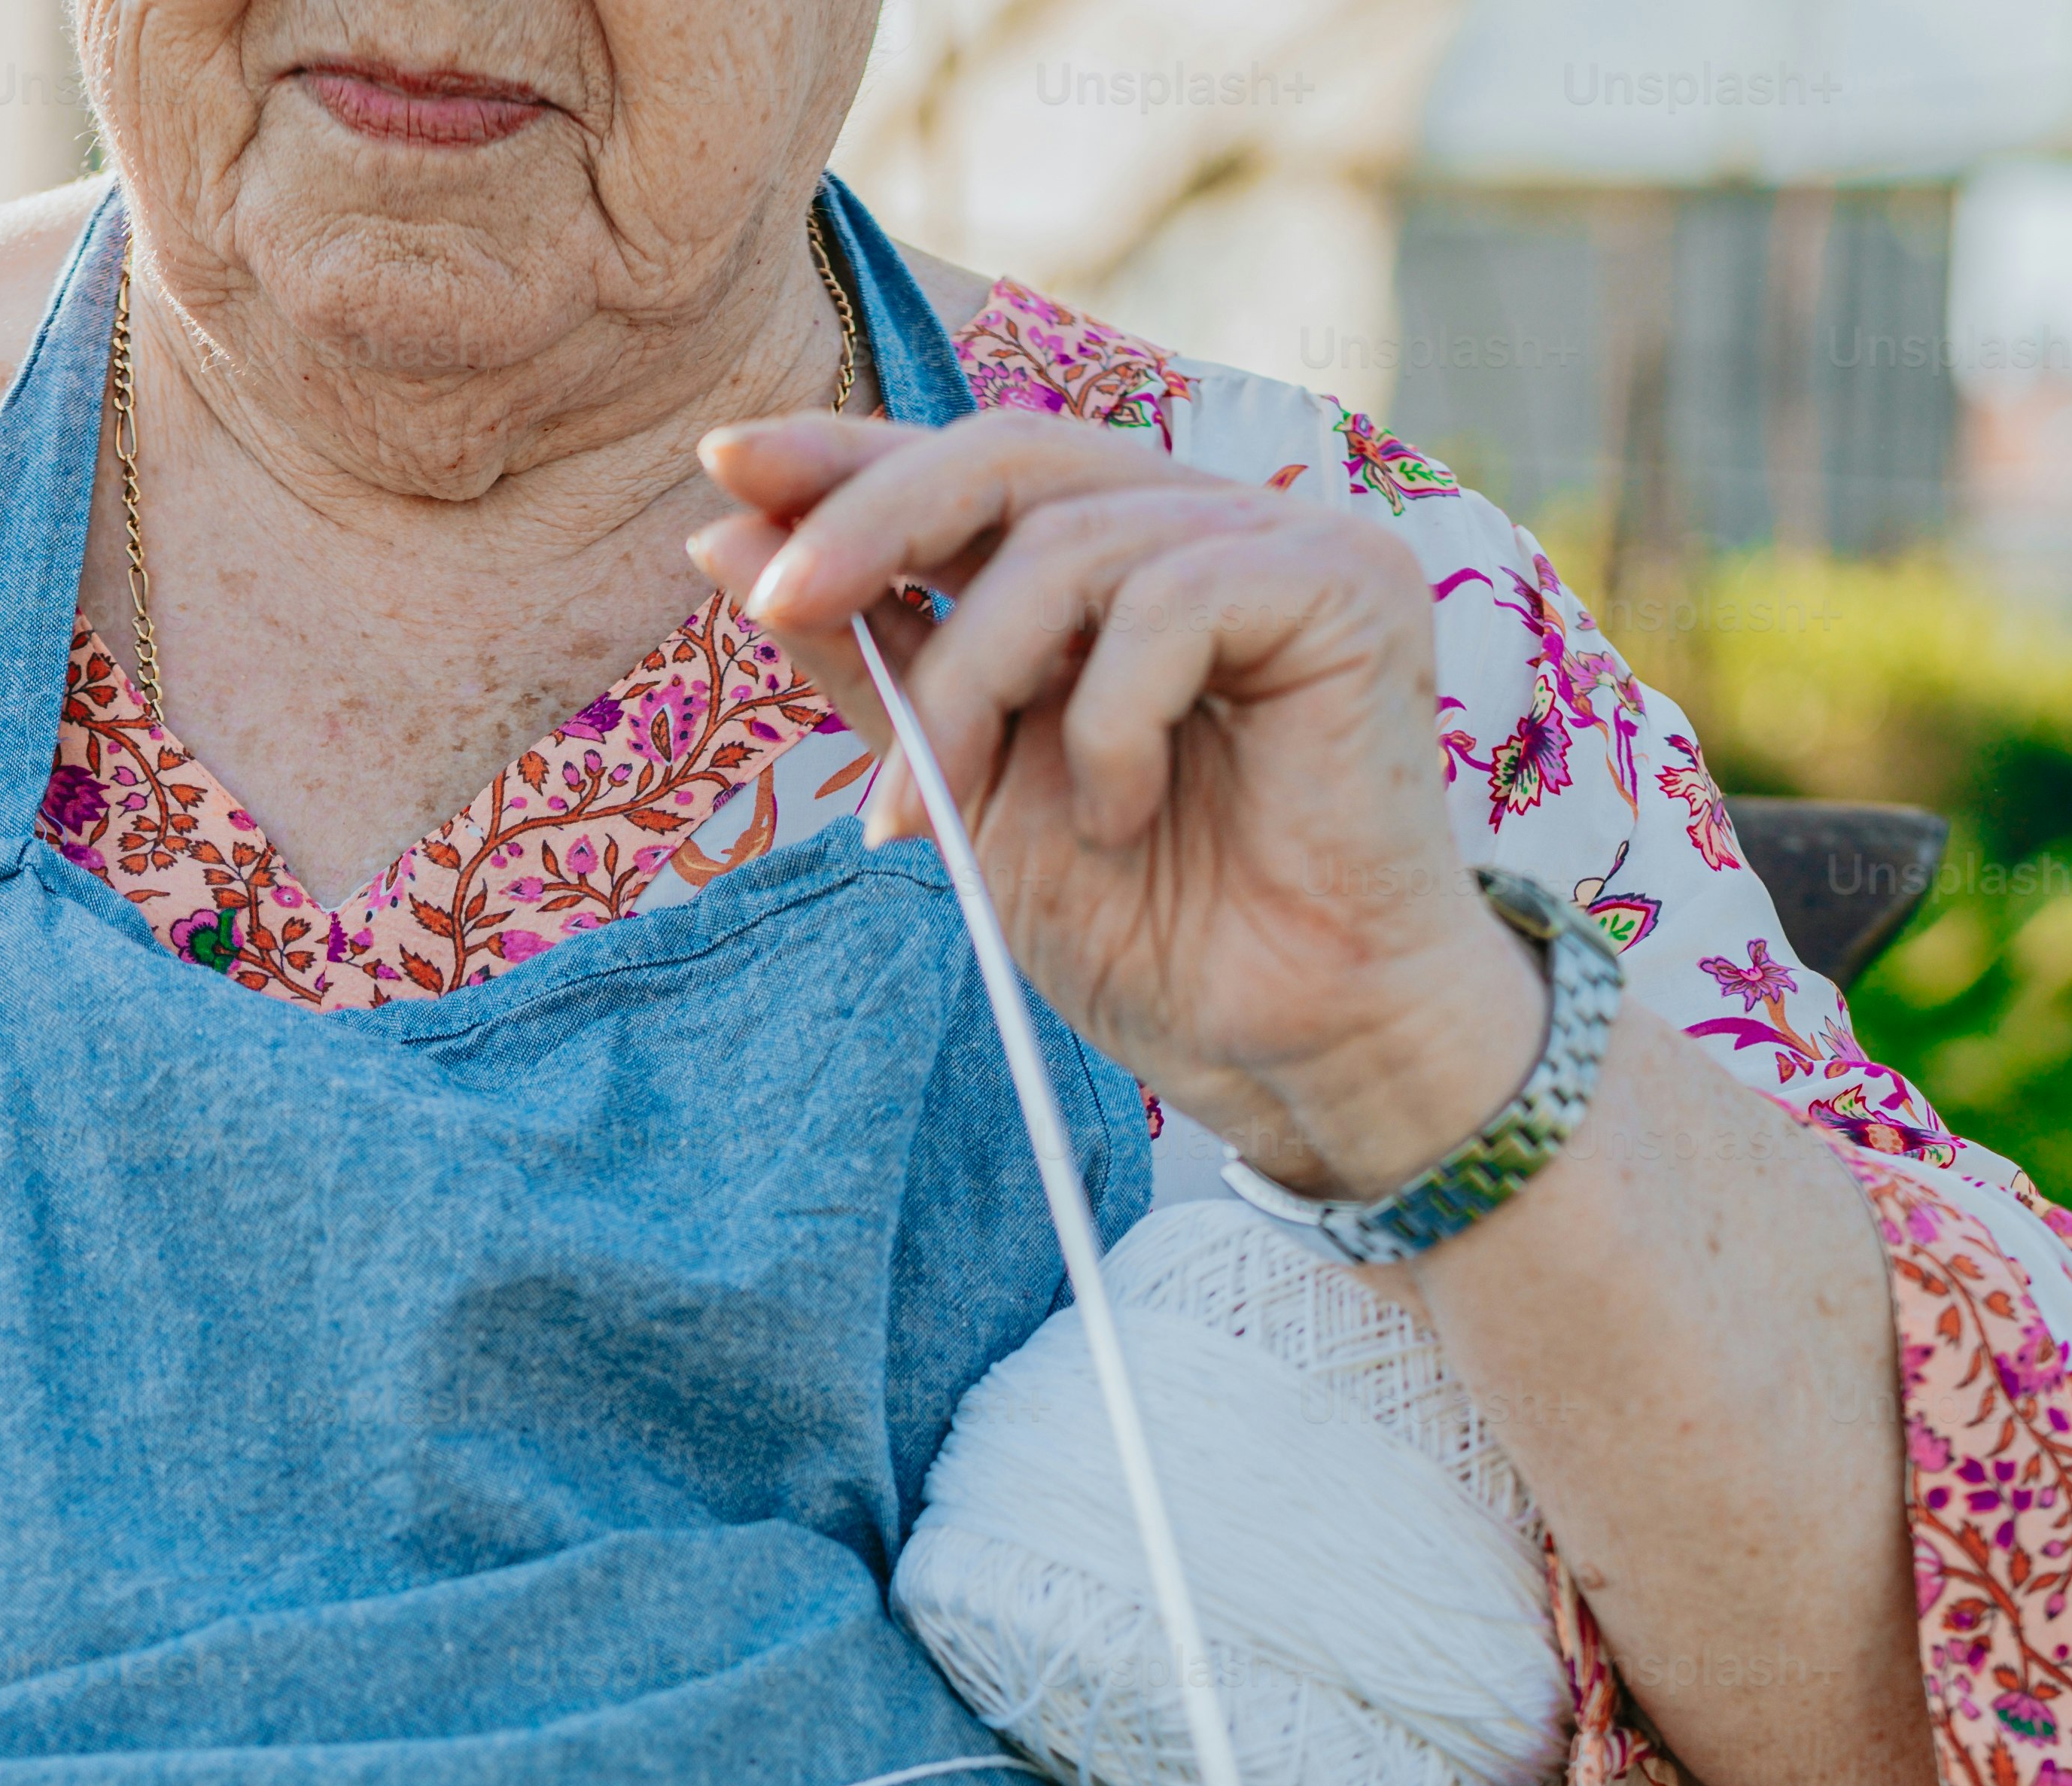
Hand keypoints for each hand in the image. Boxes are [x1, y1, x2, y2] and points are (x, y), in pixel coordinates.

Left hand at [688, 412, 1543, 1201]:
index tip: (721, 468)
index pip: (972, 469)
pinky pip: (1173, 602)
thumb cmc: (1153, 930)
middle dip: (875, 523)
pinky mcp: (1350, 583)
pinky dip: (1110, 724)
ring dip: (978, 686)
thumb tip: (727, 536)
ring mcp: (1289, 543)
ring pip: (1072, 545)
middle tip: (780, 599)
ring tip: (950, 814)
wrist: (1289, 1044)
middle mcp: (1207, 525)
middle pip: (1013, 455)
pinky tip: (1119, 817)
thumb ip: (875, 659)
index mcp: (1122, 560)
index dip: (849, 459)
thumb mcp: (966, 785)